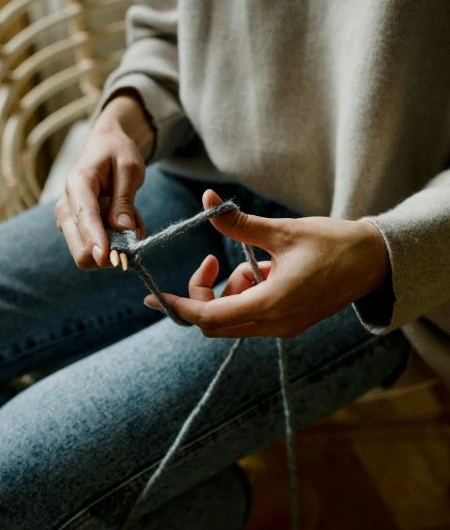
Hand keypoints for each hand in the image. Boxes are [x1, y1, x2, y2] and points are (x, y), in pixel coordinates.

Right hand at [55, 92, 152, 268]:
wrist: (105, 147)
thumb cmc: (117, 153)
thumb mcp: (130, 168)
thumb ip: (125, 199)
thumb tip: (123, 229)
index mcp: (78, 184)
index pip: (85, 217)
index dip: (95, 240)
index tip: (105, 258)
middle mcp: (66, 206)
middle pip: (80, 248)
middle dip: (112, 249)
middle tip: (134, 224)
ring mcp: (68, 221)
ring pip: (90, 253)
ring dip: (117, 243)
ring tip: (129, 215)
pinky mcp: (76, 229)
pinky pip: (97, 249)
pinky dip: (116, 241)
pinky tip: (123, 219)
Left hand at [143, 189, 390, 337]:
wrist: (375, 262)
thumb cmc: (334, 244)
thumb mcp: (282, 231)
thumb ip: (238, 223)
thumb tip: (207, 201)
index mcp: (271, 304)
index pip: (209, 317)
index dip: (179, 306)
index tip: (155, 296)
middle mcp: (275, 324)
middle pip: (216, 324)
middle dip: (204, 296)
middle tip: (211, 262)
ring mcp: (283, 328)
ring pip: (234, 320)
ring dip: (230, 292)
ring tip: (256, 262)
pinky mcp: (290, 323)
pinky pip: (252, 316)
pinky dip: (246, 294)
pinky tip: (267, 270)